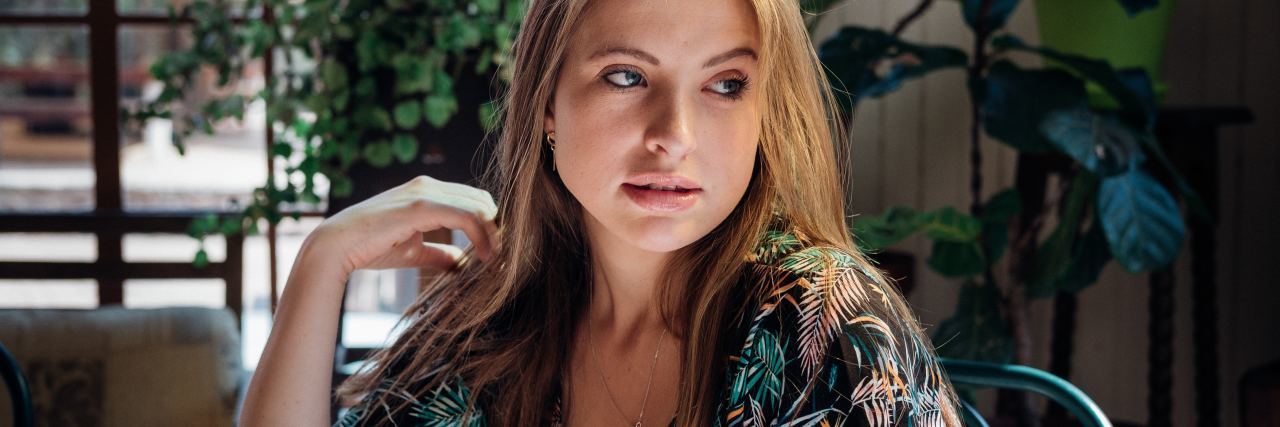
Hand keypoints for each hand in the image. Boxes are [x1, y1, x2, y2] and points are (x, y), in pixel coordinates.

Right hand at [301, 175, 498, 276]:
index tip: (499, 252)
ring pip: (479, 207)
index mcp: (427, 191)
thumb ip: (439, 253)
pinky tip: (485, 257)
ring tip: (498, 260)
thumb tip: (462, 263)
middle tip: (505, 257)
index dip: (491, 225)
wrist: (337, 246)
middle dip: (498, 229)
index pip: (473, 201)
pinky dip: (482, 236)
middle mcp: (429, 185)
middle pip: (482, 201)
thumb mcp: (414, 251)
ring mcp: (425, 192)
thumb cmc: (371, 248)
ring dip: (495, 235)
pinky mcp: (421, 205)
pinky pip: (466, 216)